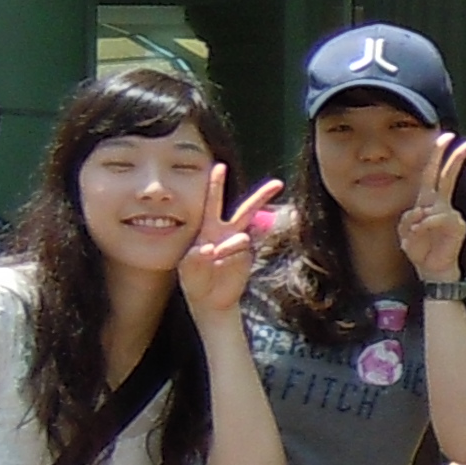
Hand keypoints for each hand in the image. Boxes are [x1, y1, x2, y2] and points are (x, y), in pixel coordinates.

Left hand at [179, 166, 283, 323]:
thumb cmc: (194, 278)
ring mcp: (238, 246)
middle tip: (278, 184)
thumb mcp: (186, 268)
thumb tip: (209, 248)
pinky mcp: (246, 258)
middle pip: (247, 210)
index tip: (220, 166)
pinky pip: (242, 252)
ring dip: (231, 242)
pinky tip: (221, 264)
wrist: (209, 299)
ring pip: (246, 232)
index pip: (212, 202)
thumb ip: (194, 258)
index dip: (216, 184)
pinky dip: (231, 257)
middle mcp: (226, 233)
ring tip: (217, 254)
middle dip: (262, 196)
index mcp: (208, 228)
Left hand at [397, 134, 465, 282]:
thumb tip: (421, 214)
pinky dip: (423, 228)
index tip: (447, 137)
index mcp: (428, 201)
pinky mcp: (457, 225)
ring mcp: (451, 214)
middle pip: (446, 177)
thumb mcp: (406, 231)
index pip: (432, 174)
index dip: (438, 155)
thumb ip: (409, 218)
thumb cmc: (419, 249)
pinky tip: (420, 239)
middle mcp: (441, 204)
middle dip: (455, 159)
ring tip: (414, 239)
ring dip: (416, 223)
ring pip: (430, 205)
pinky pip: (434, 219)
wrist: (431, 269)